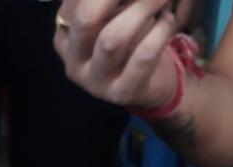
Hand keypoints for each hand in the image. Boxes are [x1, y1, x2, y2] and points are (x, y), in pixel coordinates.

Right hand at [55, 0, 178, 110]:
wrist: (149, 85)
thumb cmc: (128, 41)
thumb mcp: (112, 14)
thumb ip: (107, 0)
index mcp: (65, 36)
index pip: (75, 0)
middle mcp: (74, 61)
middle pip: (85, 18)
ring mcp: (96, 82)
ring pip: (112, 39)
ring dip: (142, 8)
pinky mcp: (122, 93)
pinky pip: (143, 56)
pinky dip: (160, 31)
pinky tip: (167, 20)